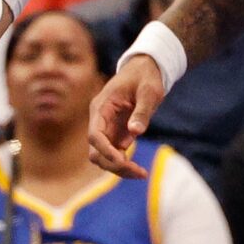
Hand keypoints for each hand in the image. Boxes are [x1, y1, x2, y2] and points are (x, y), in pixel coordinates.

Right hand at [88, 56, 163, 176]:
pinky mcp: (115, 134)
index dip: (106, 150)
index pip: (94, 134)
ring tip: (141, 173)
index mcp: (102, 106)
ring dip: (119, 169)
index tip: (123, 160)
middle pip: (96, 151)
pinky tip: (139, 170)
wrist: (145, 70)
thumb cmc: (146, 78)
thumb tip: (135, 133)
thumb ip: (142, 111)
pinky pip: (114, 155)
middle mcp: (100, 119)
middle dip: (114, 165)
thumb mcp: (149, 91)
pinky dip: (124, 165)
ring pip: (103, 157)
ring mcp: (107, 128)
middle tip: (139, 172)